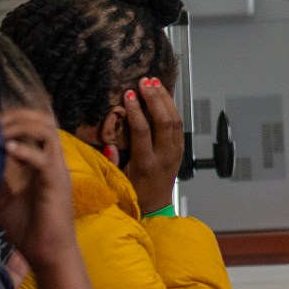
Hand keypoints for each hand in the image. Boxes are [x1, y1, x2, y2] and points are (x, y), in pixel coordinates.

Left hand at [0, 107, 78, 273]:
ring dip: (20, 126)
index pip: (33, 127)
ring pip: (47, 131)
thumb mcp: (1, 197)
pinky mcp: (56, 183)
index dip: (11, 119)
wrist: (47, 254)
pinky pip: (43, 158)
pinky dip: (24, 150)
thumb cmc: (28, 228)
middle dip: (16, 115)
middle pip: (44, 120)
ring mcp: (56, 170)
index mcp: (41, 163)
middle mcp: (51, 162)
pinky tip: (5, 150)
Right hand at [116, 78, 186, 214]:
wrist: (156, 206)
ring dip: (165, 99)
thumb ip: (112, 161)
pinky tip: (164, 95)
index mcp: (146, 163)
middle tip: (144, 81)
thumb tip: (109, 143)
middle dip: (155, 98)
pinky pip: (178, 124)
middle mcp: (165, 155)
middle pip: (164, 121)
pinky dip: (172, 107)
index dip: (136, 110)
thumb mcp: (119, 180)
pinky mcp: (180, 149)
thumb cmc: (135, 192)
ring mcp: (175, 152)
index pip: (143, 131)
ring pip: (175, 120)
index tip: (128, 94)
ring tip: (154, 82)